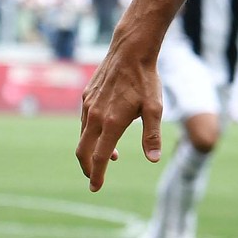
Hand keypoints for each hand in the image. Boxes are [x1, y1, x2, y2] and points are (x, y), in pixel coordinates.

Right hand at [75, 41, 162, 191]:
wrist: (131, 50)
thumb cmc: (146, 80)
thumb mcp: (155, 108)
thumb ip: (152, 135)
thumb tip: (153, 159)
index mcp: (111, 123)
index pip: (98, 158)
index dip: (96, 175)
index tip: (96, 188)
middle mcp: (94, 116)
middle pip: (83, 151)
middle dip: (87, 167)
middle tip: (95, 177)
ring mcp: (88, 105)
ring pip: (83, 135)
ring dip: (92, 149)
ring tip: (109, 154)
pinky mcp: (86, 96)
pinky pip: (84, 120)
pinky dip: (91, 132)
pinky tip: (105, 129)